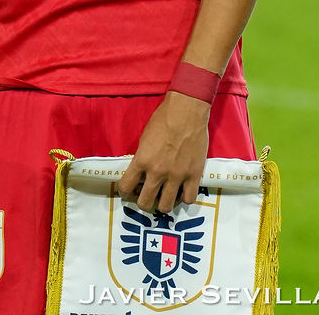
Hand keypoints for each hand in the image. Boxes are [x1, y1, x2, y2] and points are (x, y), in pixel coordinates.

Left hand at [117, 93, 209, 212]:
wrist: (185, 113)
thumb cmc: (162, 120)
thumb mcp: (144, 139)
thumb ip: (142, 157)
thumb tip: (141, 171)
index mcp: (142, 160)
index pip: (126, 186)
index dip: (125, 191)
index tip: (128, 191)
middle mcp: (157, 172)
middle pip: (145, 202)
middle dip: (143, 203)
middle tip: (146, 196)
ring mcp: (176, 176)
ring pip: (166, 206)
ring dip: (163, 204)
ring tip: (164, 197)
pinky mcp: (194, 176)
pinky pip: (188, 199)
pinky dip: (184, 198)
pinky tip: (182, 191)